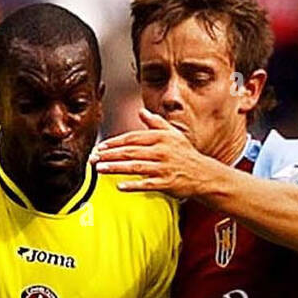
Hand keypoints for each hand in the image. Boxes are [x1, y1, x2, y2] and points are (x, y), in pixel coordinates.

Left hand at [91, 108, 213, 196]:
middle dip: (109, 154)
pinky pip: (146, 184)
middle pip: (130, 152)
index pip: (132, 138)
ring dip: (115, 168)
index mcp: (160, 137)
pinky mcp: (165, 183)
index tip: (100, 146)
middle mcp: (161, 151)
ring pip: (135, 167)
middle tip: (93, 158)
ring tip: (99, 169)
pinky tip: (119, 186)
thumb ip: (156, 123)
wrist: (203, 174)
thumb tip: (141, 112)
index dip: (114, 142)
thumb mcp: (173, 134)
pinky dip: (133, 185)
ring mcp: (163, 168)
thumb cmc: (185, 154)